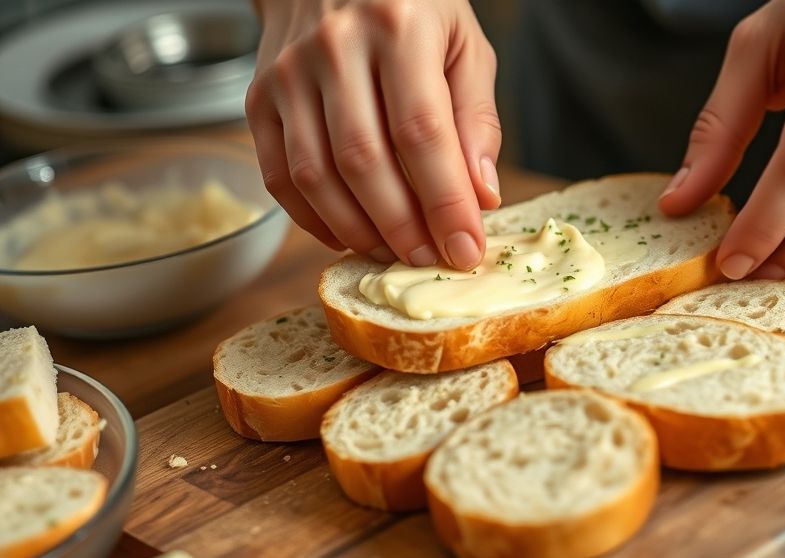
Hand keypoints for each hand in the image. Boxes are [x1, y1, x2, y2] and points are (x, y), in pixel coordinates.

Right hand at [246, 0, 500, 268]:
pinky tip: (350, 234)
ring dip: (360, 230)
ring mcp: (287, 74)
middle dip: (404, 227)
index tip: (466, 249)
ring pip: (317, 177)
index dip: (445, 202)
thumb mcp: (464, 44)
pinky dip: (315, 220)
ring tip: (396, 251)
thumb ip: (476, 118)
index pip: (422, 132)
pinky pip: (281, 178)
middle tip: (431, 259)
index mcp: (397, 26)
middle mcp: (334, 47)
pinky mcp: (258, 99)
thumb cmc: (409, 7)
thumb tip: (480, 195)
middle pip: (364, 161)